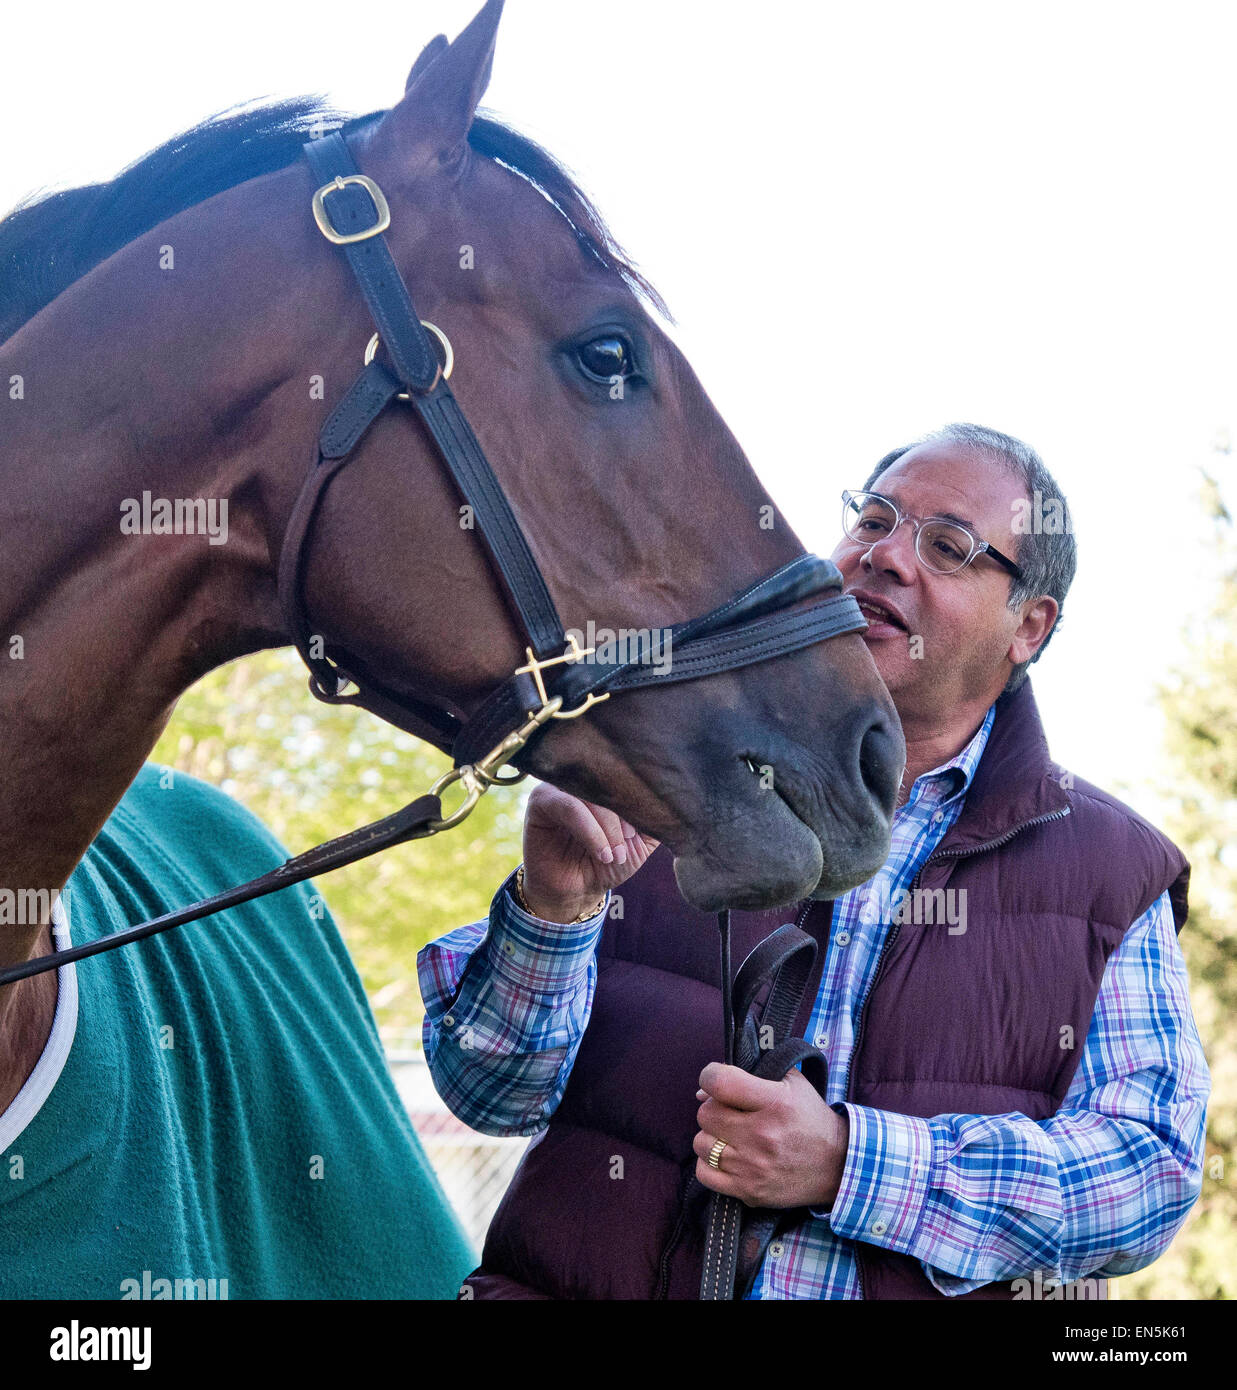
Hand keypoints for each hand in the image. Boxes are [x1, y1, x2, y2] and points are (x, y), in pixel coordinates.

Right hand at [520, 784, 659, 923]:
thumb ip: (654, 817)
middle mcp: (582, 778)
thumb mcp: (641, 840)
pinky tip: (601, 853)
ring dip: (609, 828)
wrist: (577, 892)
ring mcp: (559, 786)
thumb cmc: (608, 861)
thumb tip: (674, 796)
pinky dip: (591, 831)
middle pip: (611, 783)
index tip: (641, 834)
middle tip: (629, 844)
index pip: (628, 775)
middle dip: (625, 817)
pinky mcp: (541, 801)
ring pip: (592, 795)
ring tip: (614, 855)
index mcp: (606, 781)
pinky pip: (569, 807)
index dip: (639, 803)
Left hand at [693, 1063, 848, 1208]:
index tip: (714, 1079)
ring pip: (701, 1143)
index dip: (709, 1076)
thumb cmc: (810, 1118)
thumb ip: (751, 1072)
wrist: (836, 1166)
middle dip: (713, 1108)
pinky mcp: (749, 1191)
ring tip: (730, 1136)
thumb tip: (702, 1091)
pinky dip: (709, 1165)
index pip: (720, 1083)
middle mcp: (762, 1135)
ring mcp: (754, 1167)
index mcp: (775, 1103)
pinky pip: (704, 1174)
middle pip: (706, 1114)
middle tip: (729, 1112)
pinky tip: (726, 1158)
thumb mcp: (792, 1083)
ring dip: (712, 1137)